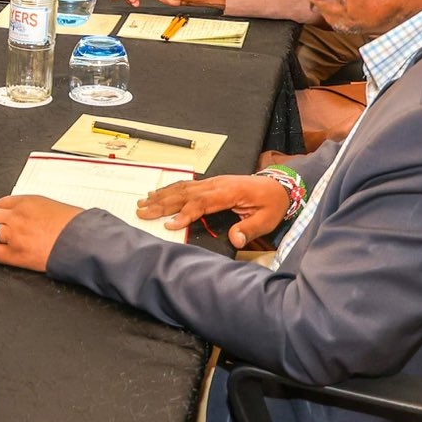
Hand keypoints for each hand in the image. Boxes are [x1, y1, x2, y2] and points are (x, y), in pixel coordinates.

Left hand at [0, 194, 84, 272]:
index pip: (0, 203)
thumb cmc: (76, 225)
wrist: (83, 241)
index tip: (1, 217)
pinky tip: (4, 252)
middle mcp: (17, 216)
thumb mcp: (53, 207)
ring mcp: (14, 236)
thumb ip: (35, 210)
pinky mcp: (16, 255)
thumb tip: (28, 216)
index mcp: (27, 202)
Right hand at [140, 175, 290, 248]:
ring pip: (182, 188)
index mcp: (229, 192)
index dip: (184, 214)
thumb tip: (234, 239)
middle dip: (162, 204)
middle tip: (142, 212)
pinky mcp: (210, 183)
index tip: (169, 225)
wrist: (279, 185)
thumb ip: (249, 229)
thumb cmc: (272, 203)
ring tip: (142, 203)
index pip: (202, 203)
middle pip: (184, 194)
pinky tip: (156, 194)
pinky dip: (169, 190)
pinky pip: (186, 185)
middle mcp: (217, 184)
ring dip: (160, 196)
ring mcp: (212, 182)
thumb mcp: (267, 219)